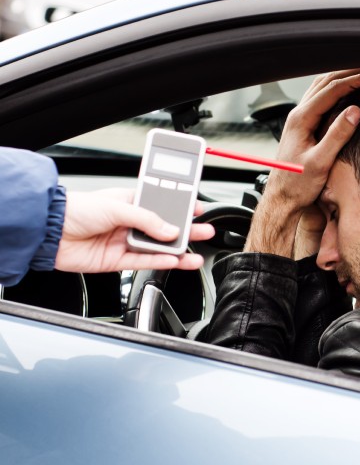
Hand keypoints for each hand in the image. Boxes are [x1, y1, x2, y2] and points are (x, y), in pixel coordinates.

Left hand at [55, 189, 214, 272]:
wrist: (49, 232)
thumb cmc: (76, 210)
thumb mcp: (117, 207)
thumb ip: (147, 220)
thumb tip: (170, 230)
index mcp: (130, 202)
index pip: (163, 204)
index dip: (181, 207)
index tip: (199, 210)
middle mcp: (129, 222)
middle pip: (164, 228)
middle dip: (186, 230)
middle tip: (205, 231)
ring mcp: (123, 242)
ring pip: (157, 248)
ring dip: (176, 251)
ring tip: (195, 253)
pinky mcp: (116, 260)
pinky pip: (144, 262)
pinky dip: (160, 262)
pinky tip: (175, 262)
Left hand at [245, 69, 359, 253]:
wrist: (282, 199)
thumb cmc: (298, 185)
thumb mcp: (321, 162)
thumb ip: (337, 135)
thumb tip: (355, 111)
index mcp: (301, 120)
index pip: (330, 91)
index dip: (352, 81)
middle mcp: (297, 115)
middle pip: (324, 82)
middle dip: (348, 71)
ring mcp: (298, 120)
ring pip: (320, 88)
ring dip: (341, 77)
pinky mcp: (302, 126)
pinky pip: (319, 99)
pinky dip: (335, 89)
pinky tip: (346, 92)